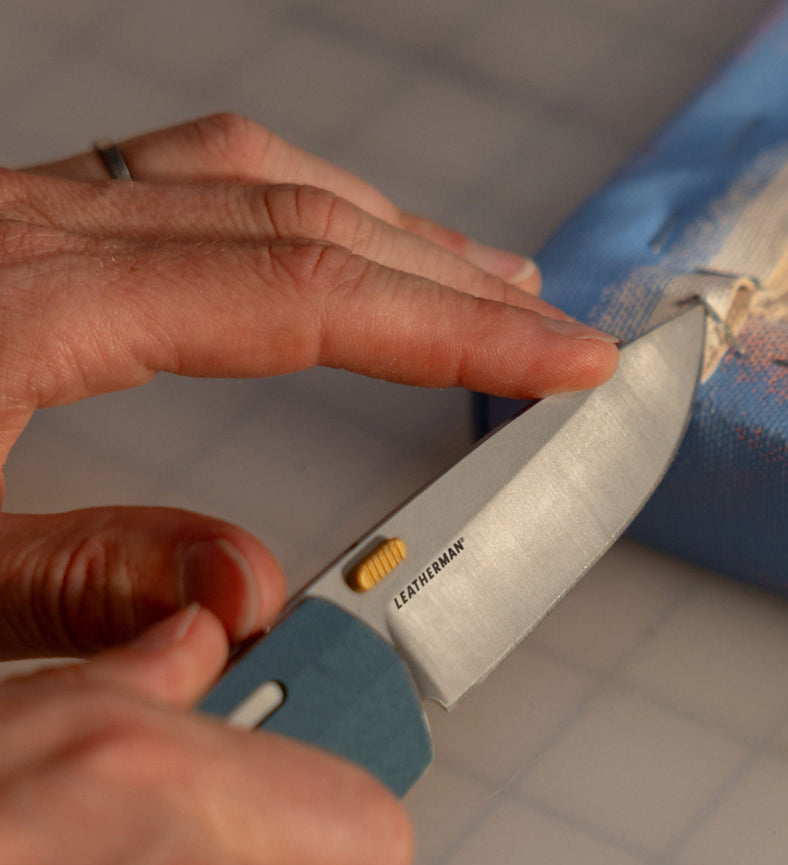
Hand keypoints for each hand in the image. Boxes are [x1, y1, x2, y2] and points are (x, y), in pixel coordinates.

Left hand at [0, 113, 617, 658]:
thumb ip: (88, 582)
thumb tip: (253, 594)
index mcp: (26, 300)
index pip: (301, 293)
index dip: (454, 328)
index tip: (563, 358)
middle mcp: (38, 226)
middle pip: (305, 223)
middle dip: (456, 284)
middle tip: (561, 334)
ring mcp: (30, 208)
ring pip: (256, 179)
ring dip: (390, 230)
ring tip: (485, 279)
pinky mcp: (21, 220)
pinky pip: (195, 175)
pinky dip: (301, 205)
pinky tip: (337, 239)